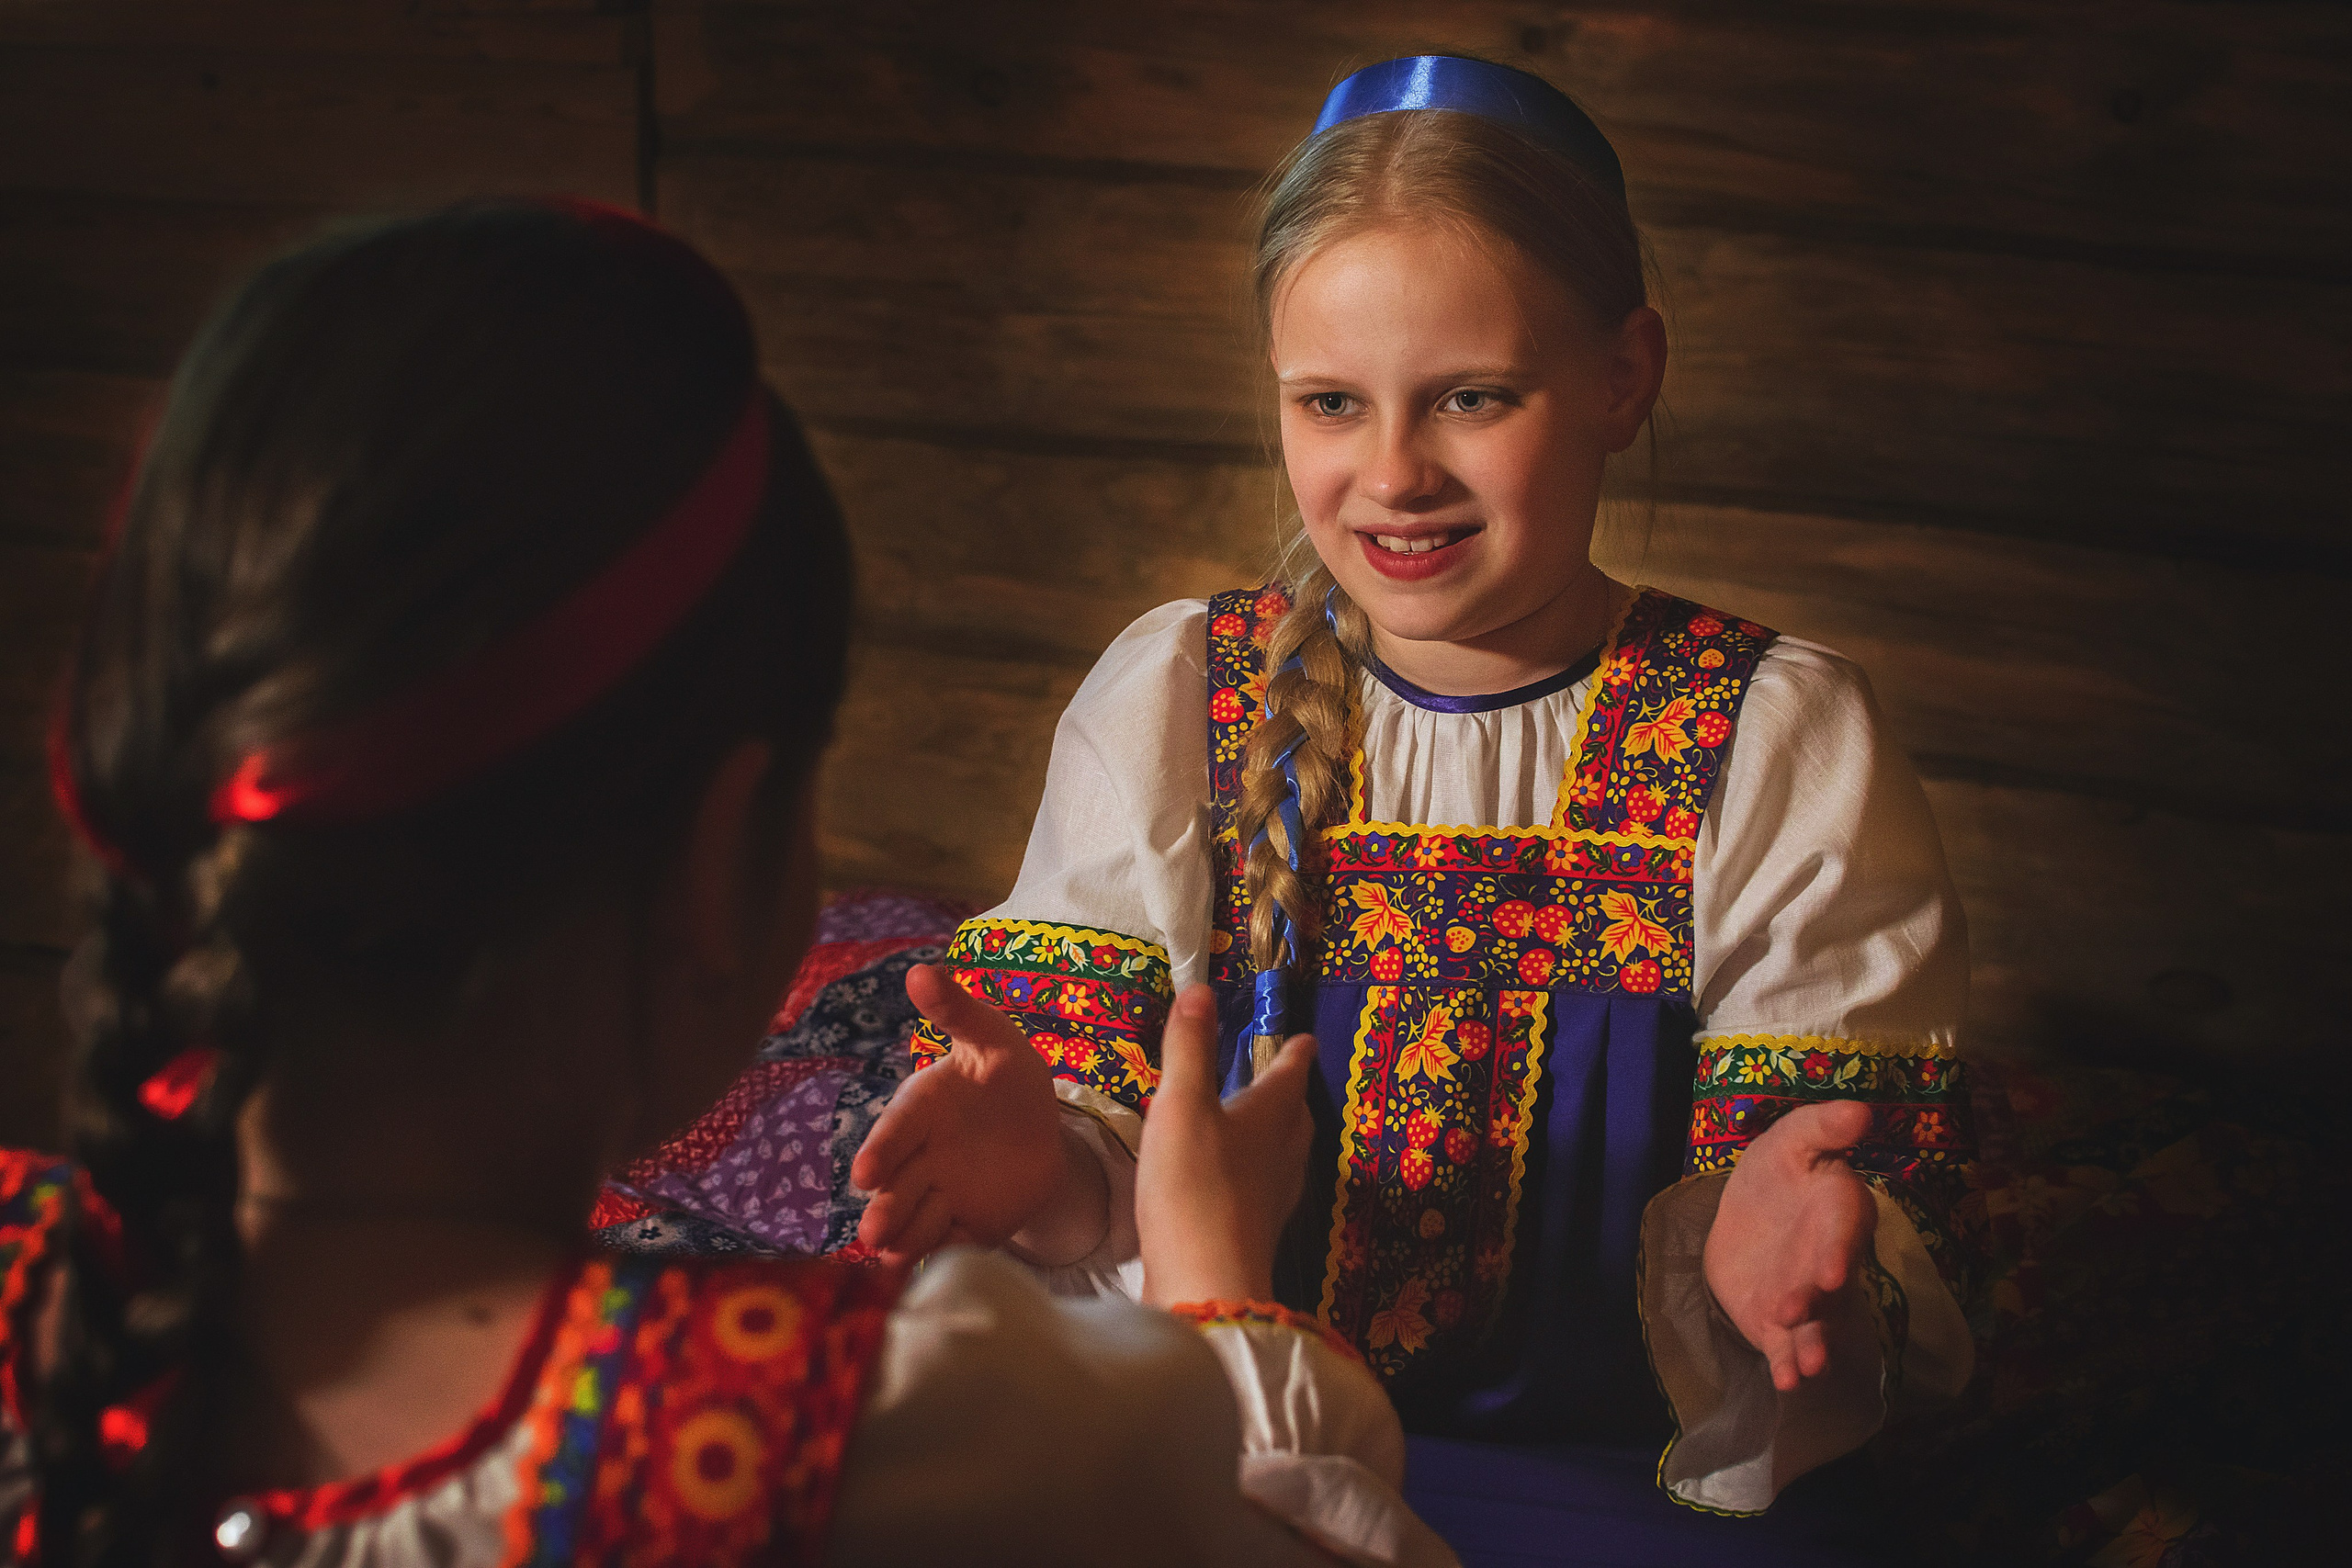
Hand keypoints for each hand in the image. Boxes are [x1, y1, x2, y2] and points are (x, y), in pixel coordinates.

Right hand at [850, 964, 1082, 1267]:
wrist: (1042, 1126)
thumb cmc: (1006, 1074)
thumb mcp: (991, 1038)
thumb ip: (957, 1011)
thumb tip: (920, 970)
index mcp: (920, 1110)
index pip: (895, 1132)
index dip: (881, 1151)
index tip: (866, 1173)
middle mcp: (920, 1158)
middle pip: (898, 1187)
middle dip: (886, 1208)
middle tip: (875, 1230)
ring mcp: (941, 1196)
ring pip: (916, 1221)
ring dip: (904, 1238)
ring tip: (892, 1257)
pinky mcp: (968, 1226)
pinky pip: (952, 1243)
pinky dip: (942, 1256)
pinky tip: (931, 1273)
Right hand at [1136, 986, 1313, 1306]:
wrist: (1204, 1283)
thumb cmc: (1195, 1186)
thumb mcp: (1183, 1106)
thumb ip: (1190, 1049)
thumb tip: (1201, 990)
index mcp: (1269, 1120)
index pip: (1290, 1077)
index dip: (1294, 1054)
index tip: (1305, 1038)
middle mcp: (1280, 1158)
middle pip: (1295, 1120)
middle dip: (1291, 1096)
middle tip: (1284, 1080)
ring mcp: (1269, 1201)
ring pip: (1283, 1157)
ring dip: (1275, 1136)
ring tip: (1260, 1126)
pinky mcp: (1250, 1234)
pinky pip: (1260, 1190)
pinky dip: (1252, 1173)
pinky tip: (1232, 1182)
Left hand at [1702, 1099, 1876, 1391]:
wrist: (1744, 1213)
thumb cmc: (1777, 1173)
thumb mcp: (1790, 1141)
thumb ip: (1821, 1127)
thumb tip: (1861, 1109)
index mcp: (1839, 1210)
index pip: (1844, 1231)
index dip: (1838, 1251)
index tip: (1831, 1272)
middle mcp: (1830, 1259)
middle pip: (1828, 1283)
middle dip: (1818, 1300)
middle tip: (1801, 1310)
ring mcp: (1808, 1296)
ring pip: (1816, 1323)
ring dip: (1812, 1343)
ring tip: (1808, 1365)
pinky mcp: (1779, 1323)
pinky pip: (1788, 1347)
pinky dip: (1789, 1365)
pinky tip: (1787, 1383)